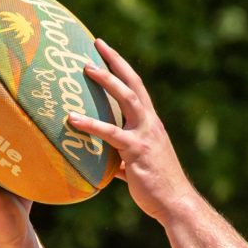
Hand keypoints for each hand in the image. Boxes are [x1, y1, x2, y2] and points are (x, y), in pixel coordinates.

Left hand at [67, 42, 199, 223]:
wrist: (175, 203)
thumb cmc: (156, 188)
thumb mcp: (137, 167)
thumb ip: (121, 160)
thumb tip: (106, 165)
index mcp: (151, 124)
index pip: (137, 87)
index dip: (122, 67)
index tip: (105, 50)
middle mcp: (150, 124)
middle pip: (133, 83)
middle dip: (115, 62)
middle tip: (97, 44)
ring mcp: (145, 135)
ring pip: (126, 99)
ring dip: (106, 81)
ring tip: (86, 68)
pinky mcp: (136, 151)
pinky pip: (111, 133)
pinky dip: (91, 124)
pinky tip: (72, 119)